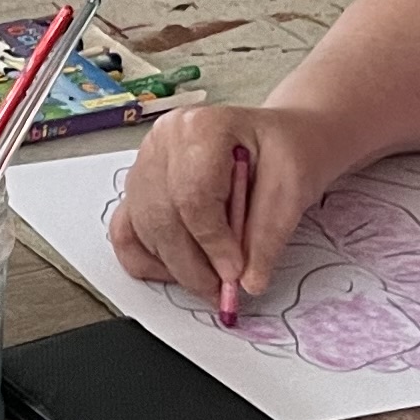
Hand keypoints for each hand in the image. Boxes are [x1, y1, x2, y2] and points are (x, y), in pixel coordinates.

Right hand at [109, 103, 341, 311]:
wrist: (278, 140)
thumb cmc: (287, 152)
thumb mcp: (293, 186)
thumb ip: (268, 233)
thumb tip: (247, 281)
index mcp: (201, 128)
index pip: (192, 194)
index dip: (213, 242)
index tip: (235, 274)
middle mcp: (163, 141)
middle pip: (160, 214)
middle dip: (191, 265)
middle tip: (222, 291)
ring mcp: (145, 162)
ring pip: (143, 227)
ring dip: (174, 266)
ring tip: (210, 281)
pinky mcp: (140, 186)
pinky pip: (126, 230)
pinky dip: (148, 259)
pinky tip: (178, 269)